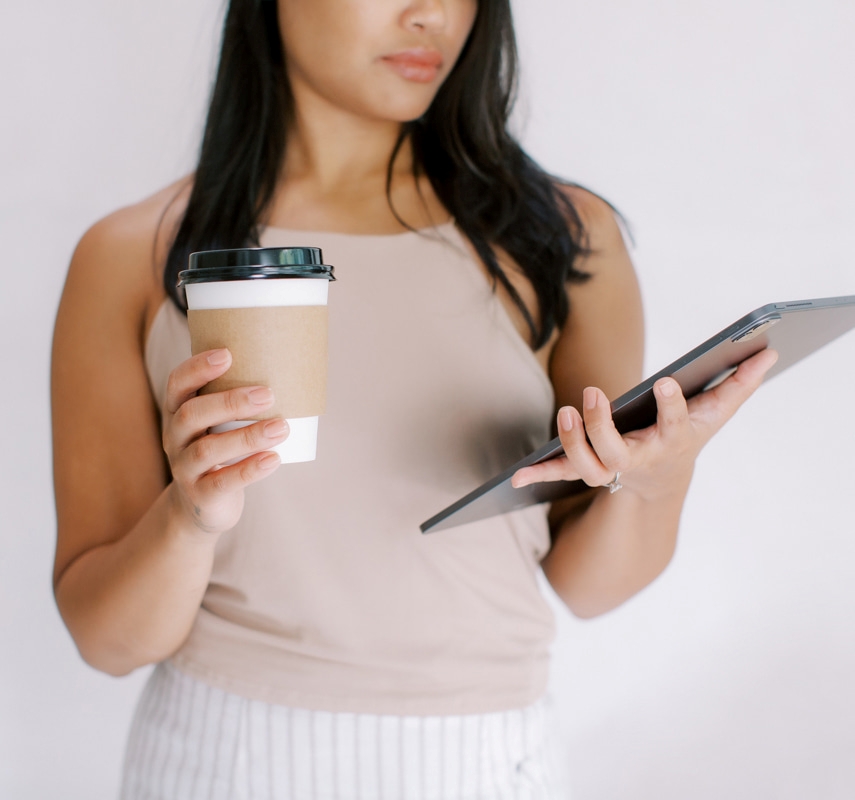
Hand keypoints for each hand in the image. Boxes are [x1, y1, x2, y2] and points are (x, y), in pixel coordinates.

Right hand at [162, 348, 288, 533]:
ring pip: (208, 450)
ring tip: (281, 427)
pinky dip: (250, 469)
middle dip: (230, 402)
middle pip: (192, 415)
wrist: (202, 507)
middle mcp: (174, 438)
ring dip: (247, 437)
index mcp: (178, 413)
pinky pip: (222, 482)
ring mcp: (184, 469)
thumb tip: (289, 365)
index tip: (227, 355)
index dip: (197, 368)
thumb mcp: (219, 424)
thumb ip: (238, 400)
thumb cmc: (220, 451)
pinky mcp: (201, 496)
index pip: (177, 384)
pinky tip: (274, 459)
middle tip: (267, 394)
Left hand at [512, 348, 778, 498]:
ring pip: (586, 465)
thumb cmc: (687, 437)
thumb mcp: (715, 413)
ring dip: (571, 442)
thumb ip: (740, 384)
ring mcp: (609, 467)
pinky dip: (539, 474)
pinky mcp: (585, 468)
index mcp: (670, 442)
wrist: (663, 480)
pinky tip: (516, 476)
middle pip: (617, 453)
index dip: (673, 407)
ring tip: (565, 411)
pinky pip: (559, 473)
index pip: (675, 425)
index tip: (668, 382)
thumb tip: (770, 350)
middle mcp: (638, 459)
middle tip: (591, 395)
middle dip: (601, 428)